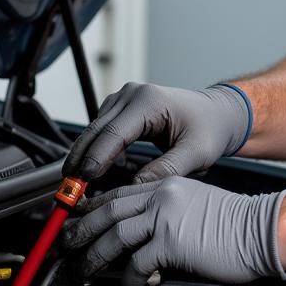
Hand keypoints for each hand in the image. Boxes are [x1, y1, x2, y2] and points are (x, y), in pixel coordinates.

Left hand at [60, 177, 285, 285]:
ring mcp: (167, 218)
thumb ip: (168, 214)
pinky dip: (129, 278)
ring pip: (114, 234)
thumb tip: (142, 240)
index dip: (93, 206)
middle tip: (66, 244)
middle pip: (108, 209)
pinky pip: (138, 263)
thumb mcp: (197, 206)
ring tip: (84, 269)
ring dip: (94, 255)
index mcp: (168, 186)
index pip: (120, 192)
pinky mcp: (173, 242)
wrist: (263, 229)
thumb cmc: (238, 225)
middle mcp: (164, 197)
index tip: (77, 218)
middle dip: (81, 228)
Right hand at [63, 82, 251, 181]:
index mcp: (149, 101)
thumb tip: (135, 188)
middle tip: (69, 190)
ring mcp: (124, 99)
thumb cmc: (210, 129)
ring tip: (76, 187)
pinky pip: (100, 131)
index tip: (84, 181)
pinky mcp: (121, 108)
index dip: (96, 158)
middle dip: (81, 160)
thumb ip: (167, 169)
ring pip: (94, 131)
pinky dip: (94, 151)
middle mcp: (132, 95)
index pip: (114, 131)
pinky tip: (91, 174)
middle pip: (96, 130)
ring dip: (84, 157)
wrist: (216, 114)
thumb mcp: (196, 153)